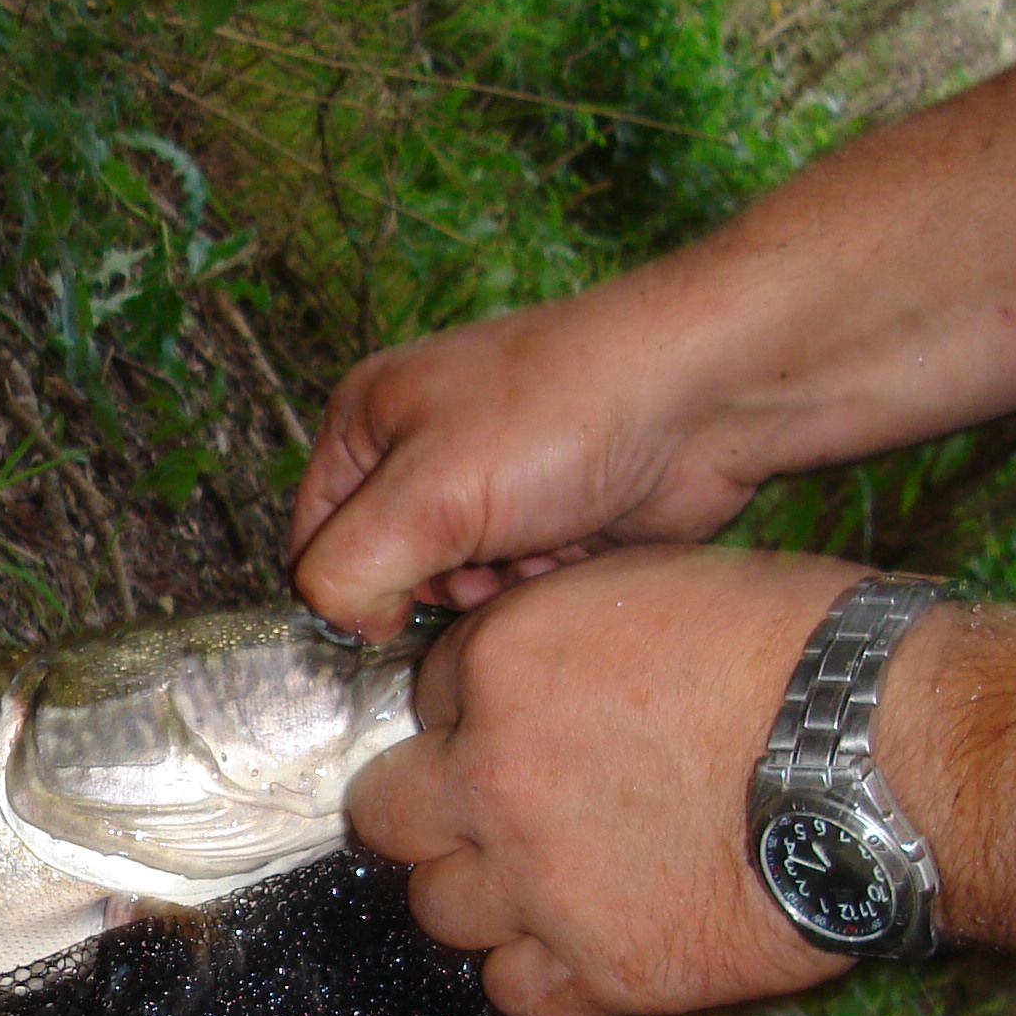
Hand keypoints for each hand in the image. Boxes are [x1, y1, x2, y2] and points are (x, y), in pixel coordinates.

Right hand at [289, 274, 774, 637]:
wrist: (704, 396)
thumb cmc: (562, 416)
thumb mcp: (427, 495)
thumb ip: (349, 569)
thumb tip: (343, 619)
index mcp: (366, 421)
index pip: (312, 542)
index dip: (349, 588)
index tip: (402, 606)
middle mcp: (419, 450)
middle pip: (385, 571)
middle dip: (434, 589)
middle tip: (481, 570)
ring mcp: (487, 482)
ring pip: (453, 587)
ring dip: (491, 592)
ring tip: (534, 554)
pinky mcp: (546, 515)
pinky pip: (512, 585)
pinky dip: (537, 584)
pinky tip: (573, 552)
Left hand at [358, 547, 866, 1015]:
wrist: (900, 761)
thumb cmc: (809, 654)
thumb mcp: (660, 588)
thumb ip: (566, 635)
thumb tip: (536, 674)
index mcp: (502, 664)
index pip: (428, 699)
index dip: (474, 714)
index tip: (522, 726)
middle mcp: (492, 776)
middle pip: (388, 814)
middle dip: (432, 809)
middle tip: (497, 810)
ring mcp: (537, 884)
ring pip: (439, 908)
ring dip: (484, 895)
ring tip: (559, 878)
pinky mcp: (598, 971)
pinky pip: (512, 991)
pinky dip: (540, 972)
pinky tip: (590, 941)